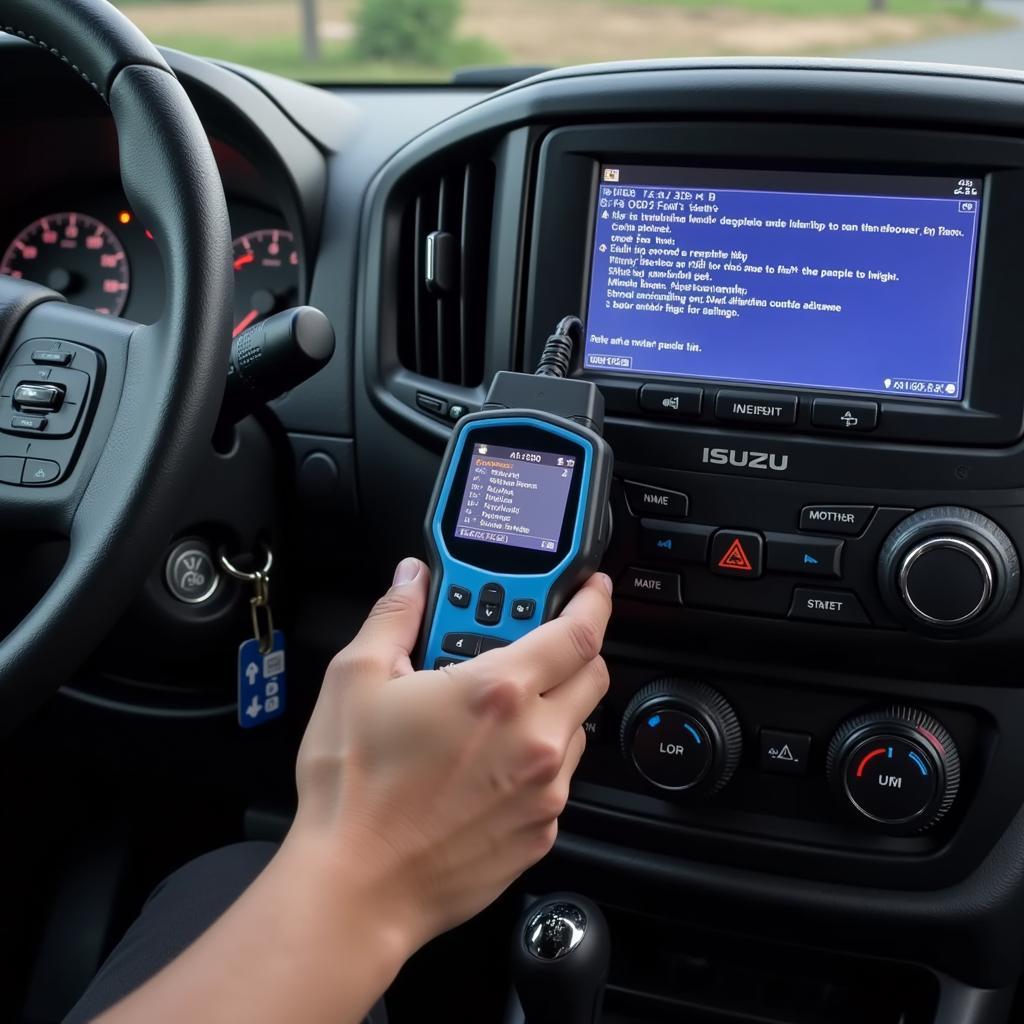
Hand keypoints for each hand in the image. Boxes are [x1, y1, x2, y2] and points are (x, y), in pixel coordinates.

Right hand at [289, 557, 611, 955]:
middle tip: (537, 646)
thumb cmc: (354, 791)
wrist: (356, 888)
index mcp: (499, 691)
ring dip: (554, 708)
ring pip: (578, 729)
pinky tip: (490, 764)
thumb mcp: (356, 679)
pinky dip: (538, 760)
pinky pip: (558, 780)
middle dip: (575, 651)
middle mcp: (536, 739)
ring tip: (497, 713)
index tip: (591, 588)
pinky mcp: (541, 832)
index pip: (579, 630)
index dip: (593, 599)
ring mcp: (545, 791)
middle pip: (593, 675)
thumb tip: (412, 580)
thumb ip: (395, 616)